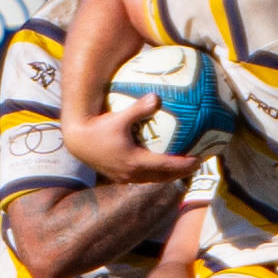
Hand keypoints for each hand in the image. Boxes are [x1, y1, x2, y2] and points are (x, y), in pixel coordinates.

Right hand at [62, 95, 200, 184]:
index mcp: (136, 161)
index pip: (167, 166)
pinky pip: (144, 178)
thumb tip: (156, 97)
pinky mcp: (119, 177)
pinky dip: (156, 174)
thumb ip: (138, 108)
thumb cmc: (97, 128)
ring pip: (154, 180)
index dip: (185, 164)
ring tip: (183, 167)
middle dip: (182, 172)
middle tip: (197, 164)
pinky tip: (160, 165)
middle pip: (164, 177)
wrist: (78, 143)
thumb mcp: (118, 117)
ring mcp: (125, 178)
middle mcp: (132, 174)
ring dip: (170, 175)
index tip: (200, 159)